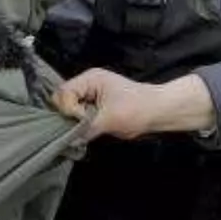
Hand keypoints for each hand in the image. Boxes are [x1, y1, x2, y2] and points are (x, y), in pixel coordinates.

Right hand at [53, 70, 216, 138]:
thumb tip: (69, 140)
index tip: (83, 121)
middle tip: (80, 128)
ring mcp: (90, 95)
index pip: (63, 93)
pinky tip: (88, 131)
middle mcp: (86, 84)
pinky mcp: (94, 106)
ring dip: (74, 121)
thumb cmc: (137, 110)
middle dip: (68, 115)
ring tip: (85, 130)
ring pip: (68, 109)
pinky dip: (80, 124)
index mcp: (89, 79)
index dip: (69, 110)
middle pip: (62, 99)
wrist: (159, 111)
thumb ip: (86, 128)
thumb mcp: (110, 119)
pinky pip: (77, 115)